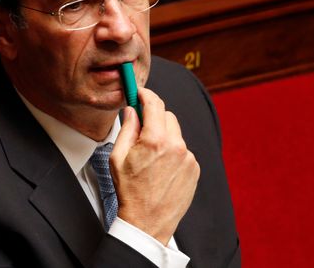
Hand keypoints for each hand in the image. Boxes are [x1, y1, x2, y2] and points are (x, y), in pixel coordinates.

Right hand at [110, 87, 199, 244]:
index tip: (140, 92)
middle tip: (141, 128)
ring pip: (175, 133)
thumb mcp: (118, 157)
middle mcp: (176, 146)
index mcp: (155, 141)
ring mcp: (188, 158)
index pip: (154, 103)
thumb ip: (126, 129)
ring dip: (164, 136)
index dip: (145, 94)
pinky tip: (161, 167)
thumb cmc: (130, 191)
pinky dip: (173, 151)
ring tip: (150, 157)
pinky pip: (183, 150)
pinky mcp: (195, 169)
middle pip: (167, 115)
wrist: (147, 222)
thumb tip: (131, 110)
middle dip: (154, 117)